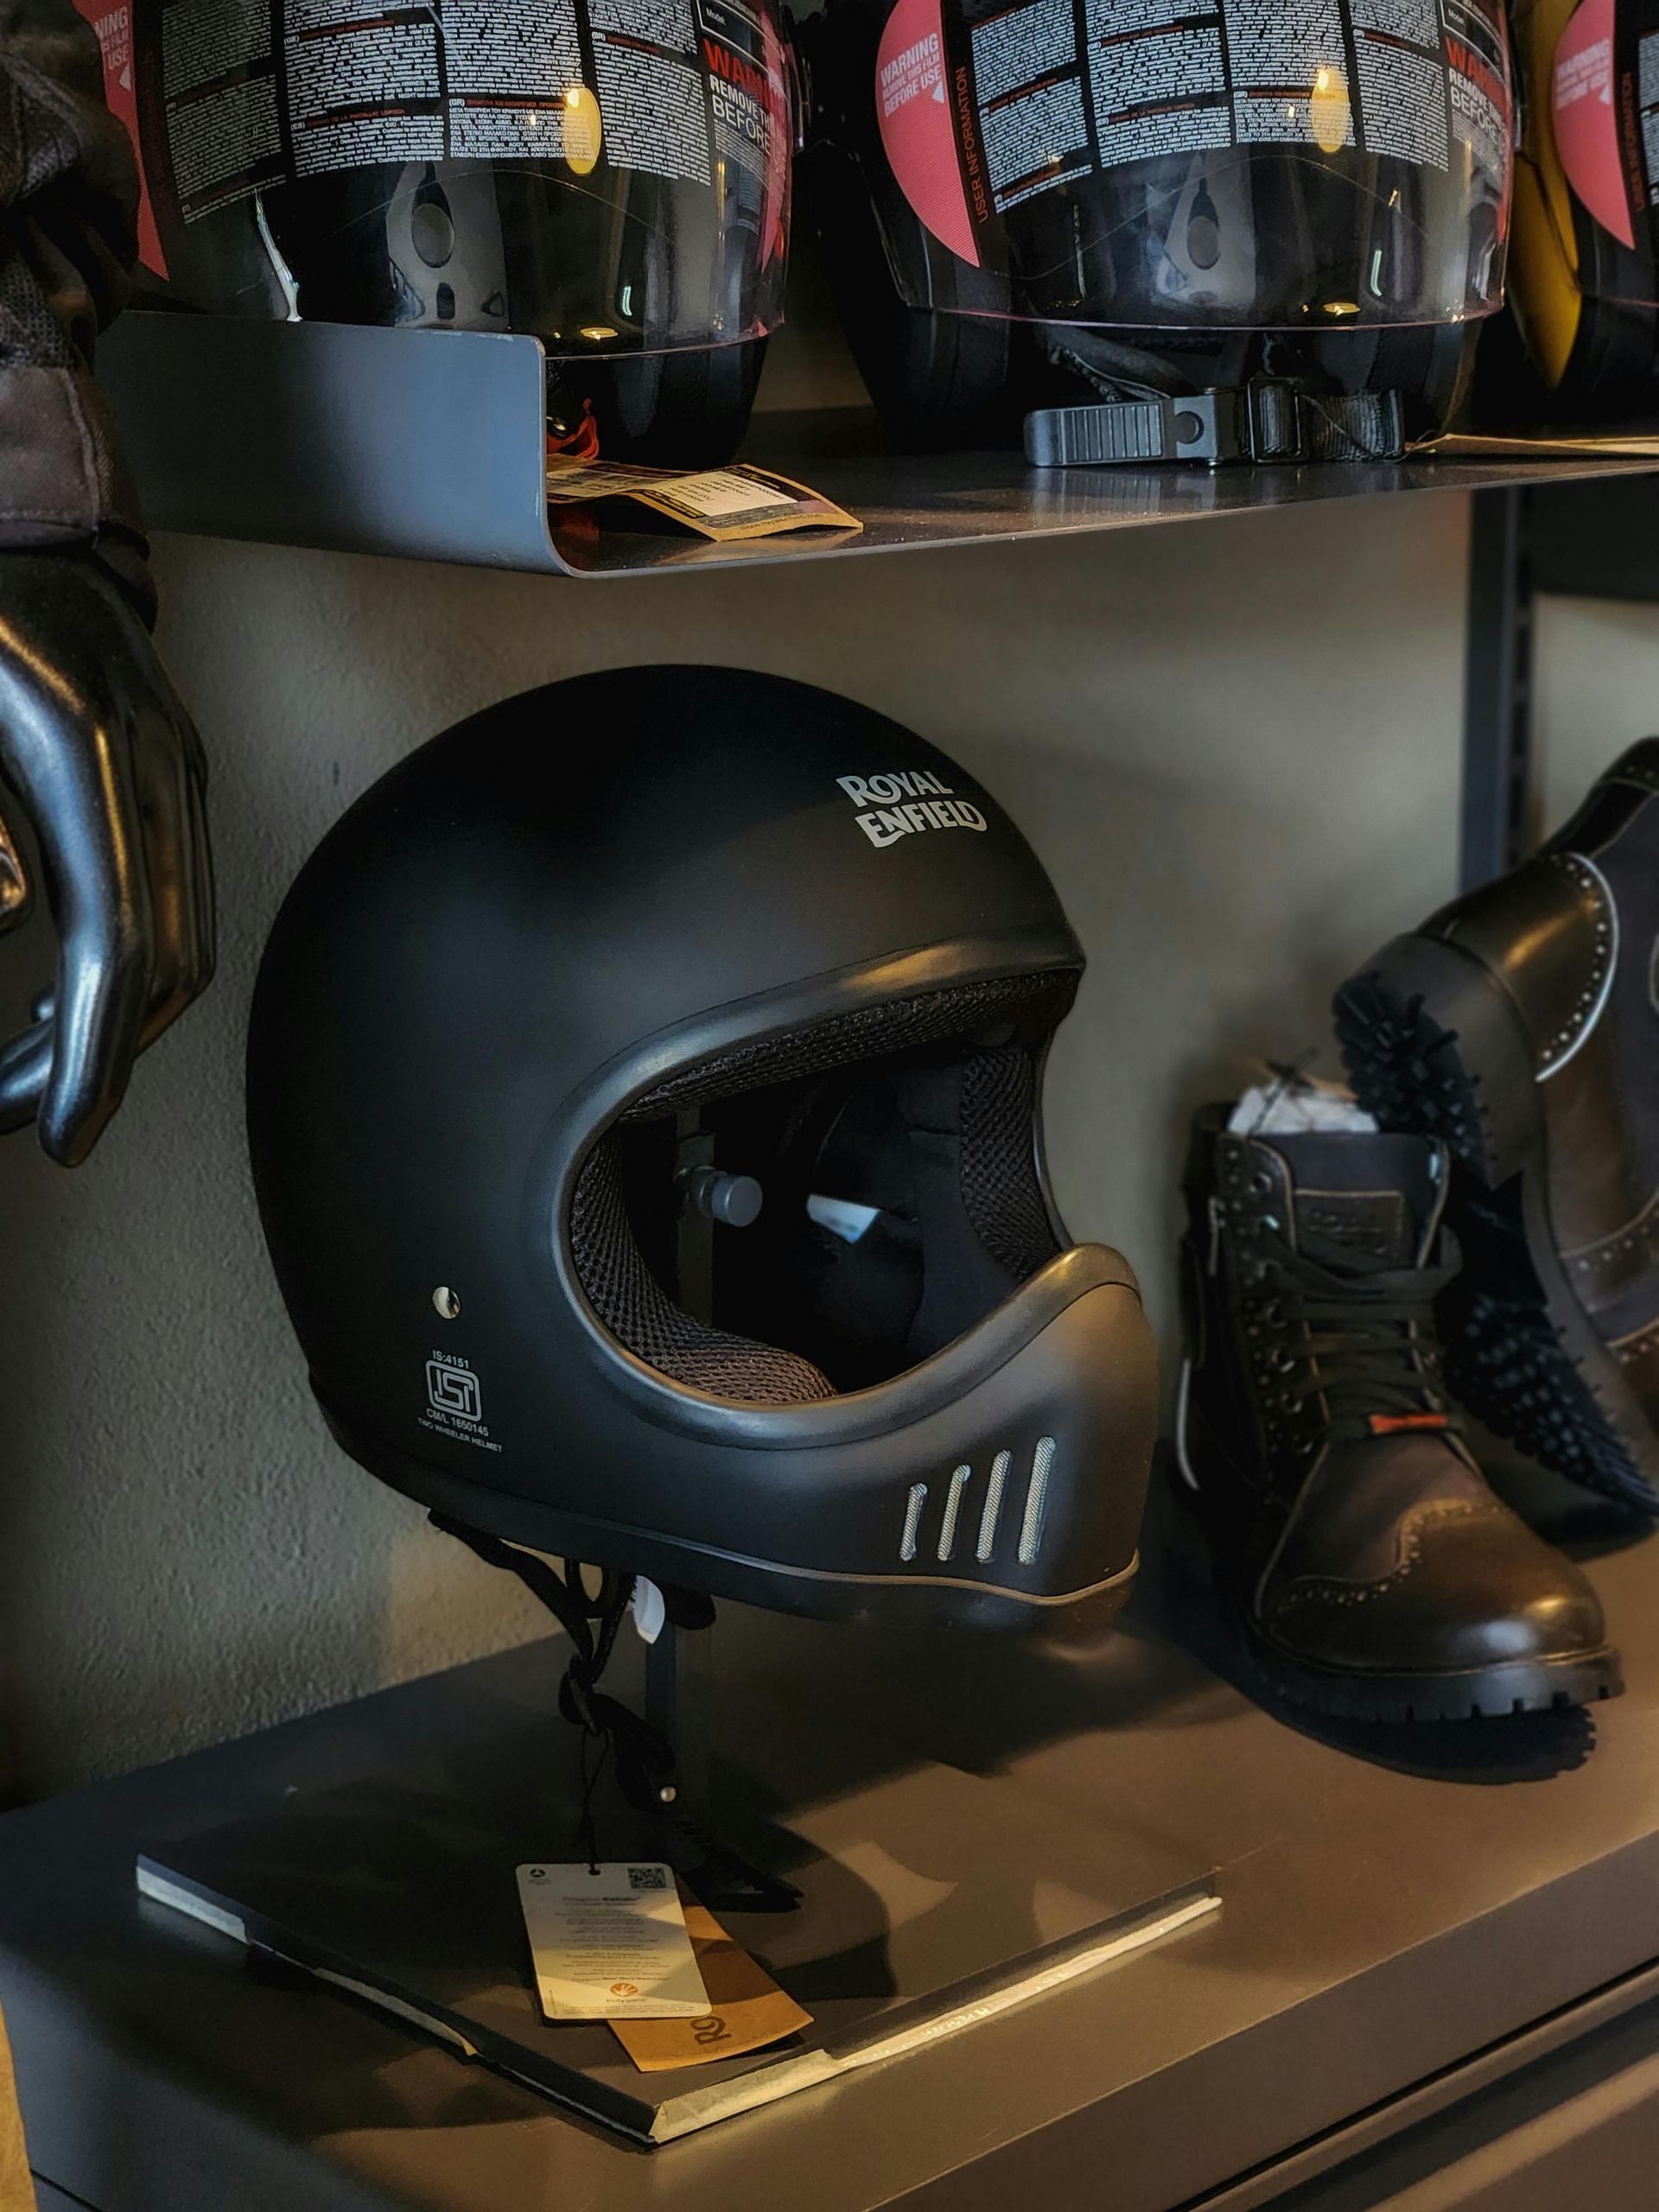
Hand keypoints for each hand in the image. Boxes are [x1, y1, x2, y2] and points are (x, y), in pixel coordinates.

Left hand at [0, 552, 212, 1164]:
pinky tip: (67, 995)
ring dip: (117, 1025)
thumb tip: (10, 926)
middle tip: (28, 1122)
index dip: (91, 1059)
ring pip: (185, 941)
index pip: (118, 949)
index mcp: (93, 759)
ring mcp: (180, 772)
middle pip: (168, 964)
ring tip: (37, 1071)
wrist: (17, 492)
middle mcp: (161, 772)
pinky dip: (129, 968)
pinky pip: (175, 899)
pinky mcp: (176, 772)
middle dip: (99, 1063)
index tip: (59, 1137)